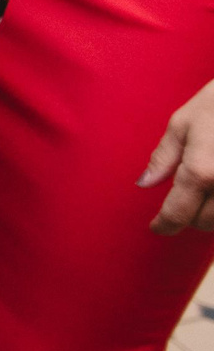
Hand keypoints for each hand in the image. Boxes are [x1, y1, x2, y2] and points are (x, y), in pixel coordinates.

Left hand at [142, 79, 213, 233]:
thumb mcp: (183, 123)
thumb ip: (163, 158)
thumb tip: (144, 184)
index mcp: (202, 172)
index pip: (178, 214)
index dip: (164, 225)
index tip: (157, 227)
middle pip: (205, 223)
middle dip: (189, 217)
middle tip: (182, 202)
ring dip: (213, 216)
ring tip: (205, 195)